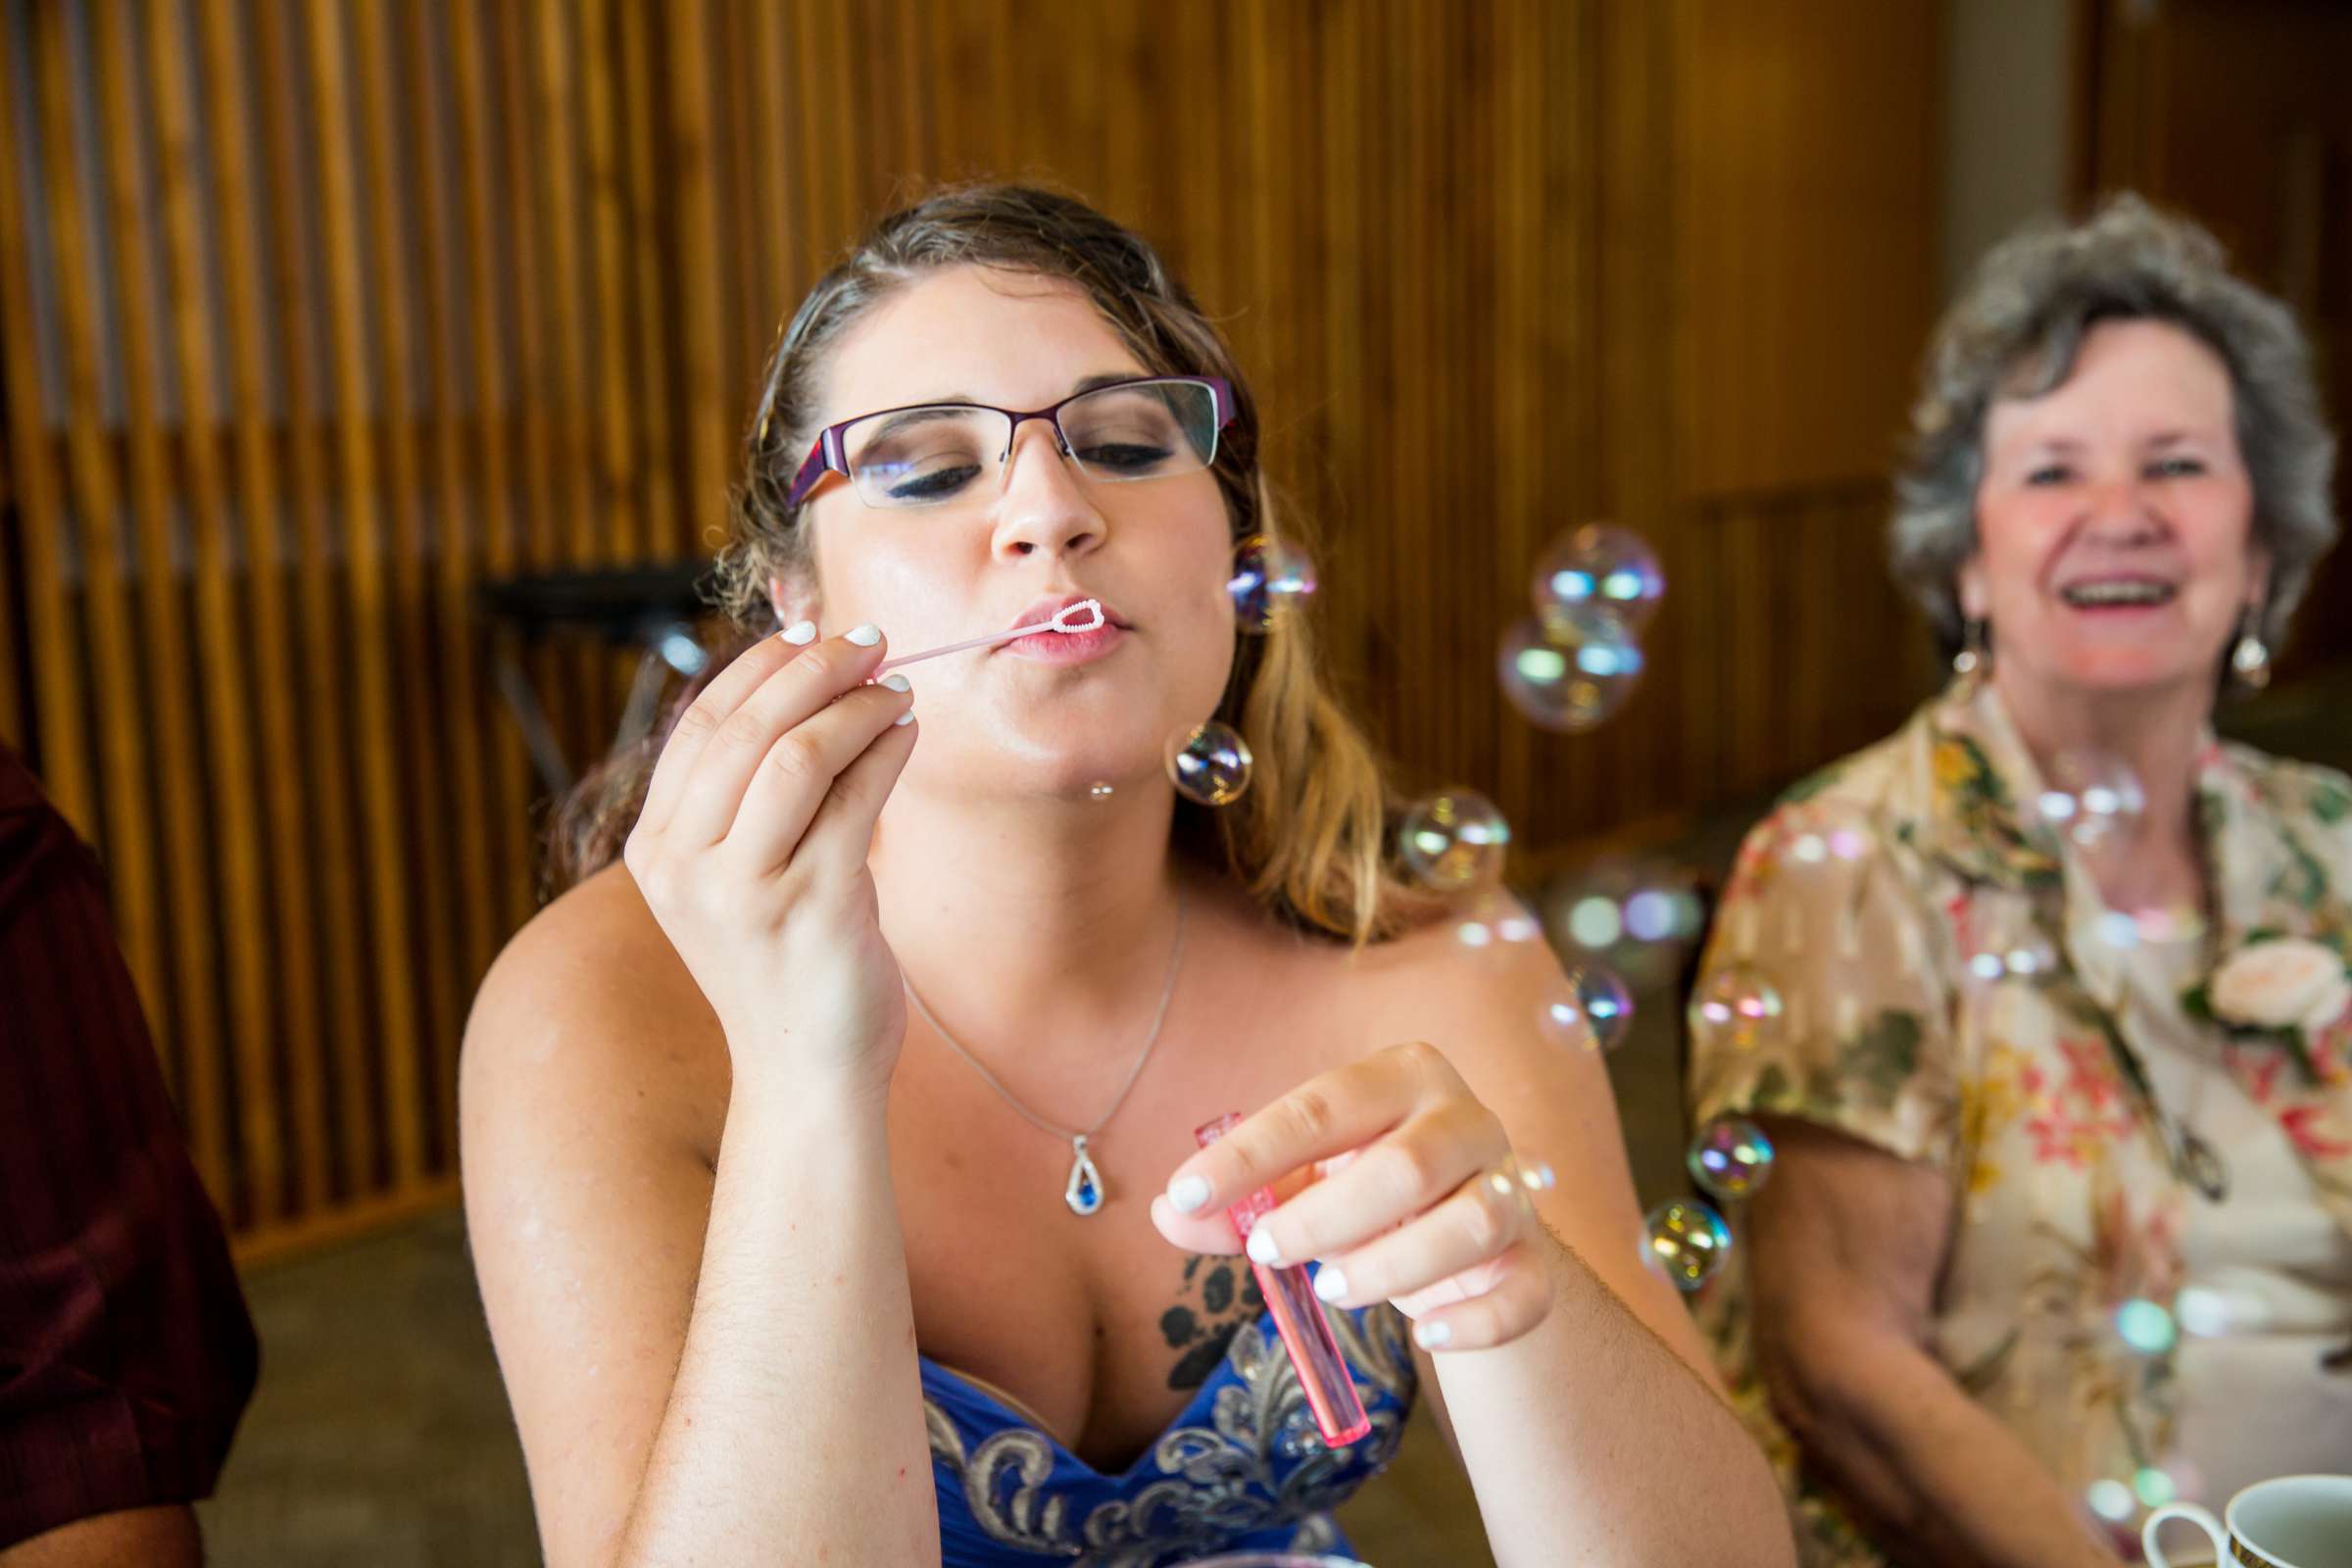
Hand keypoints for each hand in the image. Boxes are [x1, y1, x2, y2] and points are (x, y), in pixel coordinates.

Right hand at [622, 621, 917, 1099]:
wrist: (807, 1072)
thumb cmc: (783, 961)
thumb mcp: (735, 875)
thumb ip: (744, 793)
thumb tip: (797, 677)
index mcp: (655, 849)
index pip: (701, 725)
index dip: (759, 666)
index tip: (811, 633)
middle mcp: (686, 867)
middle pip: (750, 728)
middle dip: (817, 669)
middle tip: (870, 638)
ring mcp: (746, 890)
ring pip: (801, 754)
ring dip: (858, 705)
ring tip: (896, 687)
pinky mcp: (814, 908)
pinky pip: (857, 799)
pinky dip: (888, 750)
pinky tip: (909, 733)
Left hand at [1151, 1041, 1553, 1350]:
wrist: (1473, 1237)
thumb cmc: (1371, 1196)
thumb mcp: (1303, 1186)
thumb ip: (1241, 1201)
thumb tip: (1168, 1213)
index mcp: (1402, 1076)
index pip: (1321, 1107)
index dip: (1250, 1154)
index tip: (1188, 1194)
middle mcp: (1467, 1120)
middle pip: (1404, 1166)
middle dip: (1324, 1217)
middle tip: (1266, 1250)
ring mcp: (1511, 1188)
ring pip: (1469, 1226)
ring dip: (1392, 1266)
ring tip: (1332, 1289)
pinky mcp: (1536, 1259)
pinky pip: (1520, 1294)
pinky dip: (1472, 1322)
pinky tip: (1423, 1334)